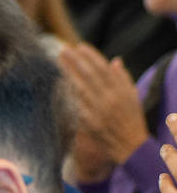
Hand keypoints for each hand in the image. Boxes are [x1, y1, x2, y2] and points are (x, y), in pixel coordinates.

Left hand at [59, 44, 147, 174]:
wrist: (129, 145)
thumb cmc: (131, 119)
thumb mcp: (133, 97)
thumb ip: (123, 78)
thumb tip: (115, 60)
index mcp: (121, 91)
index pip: (104, 69)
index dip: (91, 57)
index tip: (80, 46)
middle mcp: (110, 99)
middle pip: (90, 76)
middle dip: (76, 61)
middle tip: (64, 50)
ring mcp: (98, 111)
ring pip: (80, 87)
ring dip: (68, 73)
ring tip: (59, 61)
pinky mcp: (88, 122)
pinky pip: (75, 103)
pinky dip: (67, 92)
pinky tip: (59, 82)